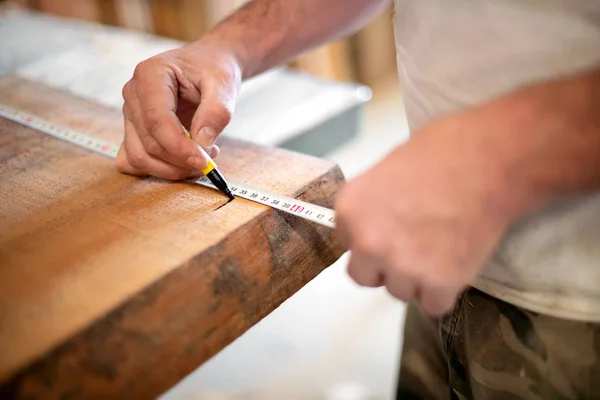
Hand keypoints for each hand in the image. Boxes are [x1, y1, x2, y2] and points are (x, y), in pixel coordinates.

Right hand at [116, 41, 241, 178]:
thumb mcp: (223, 84)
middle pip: (148, 143)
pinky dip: (159, 169)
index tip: (204, 162)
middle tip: (210, 161)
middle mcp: (133, 94)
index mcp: (150, 75)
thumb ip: (216, 112)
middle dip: (180, 160)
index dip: (179, 147)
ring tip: (202, 158)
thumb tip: (202, 143)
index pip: (157, 121)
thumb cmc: (213, 70)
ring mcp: (130, 113)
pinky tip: (183, 161)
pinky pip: (134, 160)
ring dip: (171, 169)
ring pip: (139, 156)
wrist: (207, 65)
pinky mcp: (134, 129)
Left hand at [334, 113, 523, 314]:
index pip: (349, 245)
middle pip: (366, 277)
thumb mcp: (386, 170)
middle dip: (386, 267)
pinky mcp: (438, 283)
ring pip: (401, 292)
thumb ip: (372, 206)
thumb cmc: (442, 152)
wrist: (490, 160)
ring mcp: (402, 266)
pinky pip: (433, 305)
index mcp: (351, 211)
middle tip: (415, 246)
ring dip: (418, 279)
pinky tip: (456, 262)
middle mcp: (368, 243)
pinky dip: (445, 291)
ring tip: (442, 245)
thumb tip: (373, 223)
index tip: (393, 231)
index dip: (372, 239)